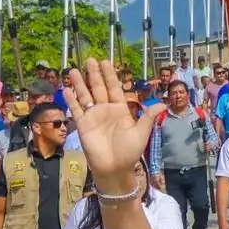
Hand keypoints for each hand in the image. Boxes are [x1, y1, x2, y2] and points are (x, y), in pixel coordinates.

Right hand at [61, 61, 165, 190]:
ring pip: (85, 96)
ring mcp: (93, 117)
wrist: (114, 169)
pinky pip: (76, 110)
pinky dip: (71, 100)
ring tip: (74, 70)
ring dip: (80, 84)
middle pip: (98, 88)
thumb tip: (163, 104)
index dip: (110, 75)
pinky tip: (66, 89)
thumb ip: (148, 117)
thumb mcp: (141, 133)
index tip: (106, 62)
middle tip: (90, 59)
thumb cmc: (129, 152)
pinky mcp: (83, 125)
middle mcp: (106, 110)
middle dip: (94, 74)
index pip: (114, 88)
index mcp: (120, 109)